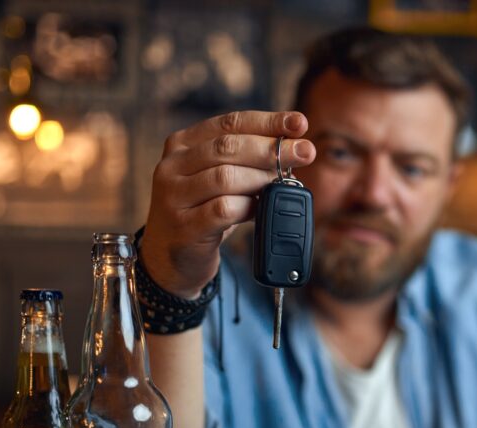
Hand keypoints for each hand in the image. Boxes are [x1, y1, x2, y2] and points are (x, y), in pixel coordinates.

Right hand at [141, 110, 315, 298]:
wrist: (170, 256)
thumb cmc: (202, 211)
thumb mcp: (218, 179)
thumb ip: (245, 162)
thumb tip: (292, 150)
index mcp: (182, 144)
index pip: (229, 123)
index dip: (268, 121)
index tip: (300, 123)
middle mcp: (172, 166)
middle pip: (228, 147)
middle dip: (272, 148)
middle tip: (306, 152)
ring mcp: (174, 196)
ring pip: (225, 177)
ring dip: (261, 179)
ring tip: (282, 184)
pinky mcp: (184, 226)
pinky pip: (223, 210)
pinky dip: (248, 207)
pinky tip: (261, 209)